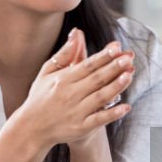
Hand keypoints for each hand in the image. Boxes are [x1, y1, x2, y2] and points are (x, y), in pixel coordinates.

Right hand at [11, 29, 134, 151]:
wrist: (31, 128)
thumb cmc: (41, 96)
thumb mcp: (48, 72)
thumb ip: (65, 53)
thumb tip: (77, 32)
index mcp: (64, 79)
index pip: (87, 65)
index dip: (103, 56)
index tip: (117, 47)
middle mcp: (70, 94)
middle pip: (96, 79)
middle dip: (113, 68)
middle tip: (129, 58)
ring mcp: (76, 112)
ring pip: (100, 97)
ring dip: (115, 86)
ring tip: (129, 75)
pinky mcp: (81, 127)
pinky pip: (99, 120)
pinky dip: (112, 114)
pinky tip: (126, 107)